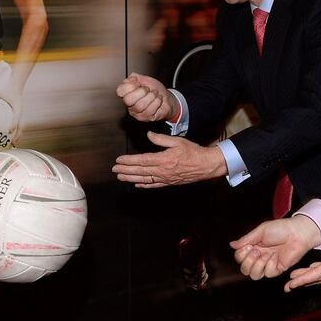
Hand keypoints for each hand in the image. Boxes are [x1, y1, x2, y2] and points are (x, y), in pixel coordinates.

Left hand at [0, 86, 22, 143]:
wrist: (15, 87)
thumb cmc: (6, 89)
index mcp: (17, 107)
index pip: (16, 116)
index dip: (14, 123)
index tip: (9, 130)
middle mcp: (19, 113)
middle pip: (21, 126)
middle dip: (18, 135)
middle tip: (13, 143)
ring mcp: (19, 116)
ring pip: (20, 128)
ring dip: (17, 137)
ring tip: (12, 146)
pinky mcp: (17, 117)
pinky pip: (16, 126)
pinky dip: (13, 134)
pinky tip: (6, 140)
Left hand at [112, 131, 226, 187]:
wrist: (205, 165)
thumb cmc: (193, 152)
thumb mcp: (177, 141)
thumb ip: (161, 139)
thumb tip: (149, 135)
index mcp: (163, 159)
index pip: (141, 160)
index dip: (129, 161)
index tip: (119, 160)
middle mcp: (162, 171)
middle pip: (140, 171)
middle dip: (126, 170)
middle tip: (114, 170)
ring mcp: (165, 178)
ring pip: (144, 179)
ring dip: (131, 178)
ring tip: (120, 177)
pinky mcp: (169, 183)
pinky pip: (153, 185)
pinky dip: (144, 185)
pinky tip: (136, 184)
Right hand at [116, 73, 175, 122]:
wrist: (167, 98)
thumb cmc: (156, 90)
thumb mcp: (145, 79)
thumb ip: (135, 77)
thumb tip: (129, 79)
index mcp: (127, 94)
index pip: (120, 91)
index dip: (130, 85)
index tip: (138, 83)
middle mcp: (130, 105)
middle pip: (128, 100)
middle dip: (142, 91)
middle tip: (148, 89)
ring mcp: (137, 113)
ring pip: (140, 105)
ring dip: (151, 96)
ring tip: (154, 94)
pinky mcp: (146, 118)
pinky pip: (150, 110)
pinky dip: (157, 101)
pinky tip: (158, 100)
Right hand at [230, 215, 320, 280]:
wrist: (297, 233)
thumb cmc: (280, 229)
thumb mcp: (260, 231)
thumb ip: (246, 239)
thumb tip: (231, 245)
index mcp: (254, 247)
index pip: (240, 258)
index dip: (241, 255)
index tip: (248, 246)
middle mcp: (259, 257)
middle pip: (244, 270)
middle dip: (247, 262)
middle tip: (256, 251)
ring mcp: (268, 264)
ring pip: (254, 276)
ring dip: (257, 265)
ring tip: (264, 255)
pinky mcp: (278, 269)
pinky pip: (268, 273)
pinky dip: (269, 265)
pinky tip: (275, 257)